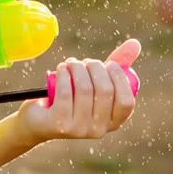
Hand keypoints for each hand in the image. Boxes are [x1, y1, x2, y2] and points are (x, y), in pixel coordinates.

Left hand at [16, 38, 139, 145]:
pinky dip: (64, 74)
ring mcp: (79, 129)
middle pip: (105, 91)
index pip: (126, 102)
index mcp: (112, 122)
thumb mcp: (95, 82)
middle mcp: (98, 130)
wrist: (37, 120)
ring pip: (84, 89)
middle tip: (85, 62)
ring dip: (77, 68)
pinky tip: (61, 69)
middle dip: (95, 68)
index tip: (109, 64)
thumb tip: (135, 43)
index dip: (119, 78)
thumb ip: (117, 66)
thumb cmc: (72, 97)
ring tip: (71, 63)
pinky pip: (66, 92)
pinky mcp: (59, 124)